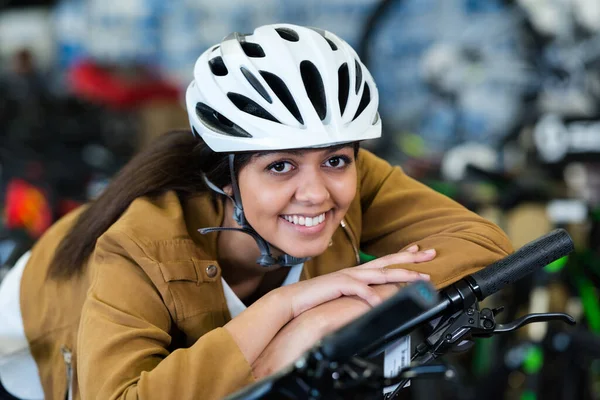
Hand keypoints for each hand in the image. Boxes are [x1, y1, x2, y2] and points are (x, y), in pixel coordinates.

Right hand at [276, 245, 434, 321]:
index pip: (384, 260)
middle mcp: (355, 271)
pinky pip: (358, 289)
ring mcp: (348, 276)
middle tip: (431, 255)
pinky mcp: (338, 285)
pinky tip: (379, 301)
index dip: (403, 254)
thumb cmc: (316, 298)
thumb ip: (357, 293)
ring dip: (401, 275)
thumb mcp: (342, 294)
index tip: (419, 249)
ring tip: (419, 278)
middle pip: (388, 262)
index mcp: (356, 273)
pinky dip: (370, 295)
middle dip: (411, 258)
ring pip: (380, 273)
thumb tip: (374, 297)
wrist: (293, 300)